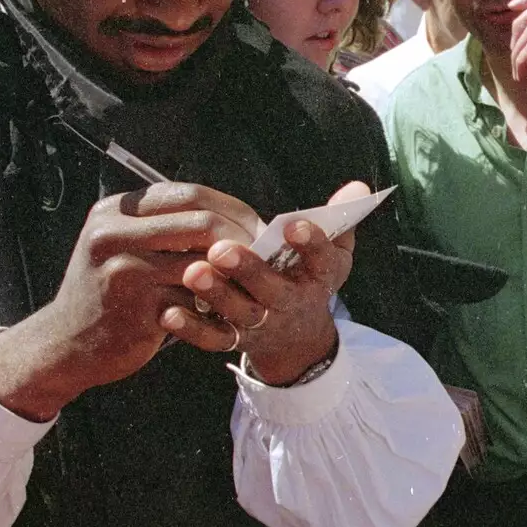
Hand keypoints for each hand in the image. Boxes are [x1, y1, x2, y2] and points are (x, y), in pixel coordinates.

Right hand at [0, 183, 264, 418]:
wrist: (65, 344)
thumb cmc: (108, 293)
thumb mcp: (121, 246)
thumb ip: (163, 228)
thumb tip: (232, 218)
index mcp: (116, 210)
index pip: (190, 194)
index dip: (232, 209)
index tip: (256, 227)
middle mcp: (114, 233)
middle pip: (202, 222)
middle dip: (241, 239)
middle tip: (263, 258)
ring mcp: (124, 269)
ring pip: (204, 263)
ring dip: (234, 277)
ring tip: (252, 286)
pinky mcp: (137, 306)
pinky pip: (195, 302)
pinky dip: (216, 310)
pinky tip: (228, 317)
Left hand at [169, 180, 367, 384]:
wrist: (297, 340)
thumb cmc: (308, 280)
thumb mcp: (333, 253)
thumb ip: (340, 219)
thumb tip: (359, 185)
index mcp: (318, 278)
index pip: (321, 259)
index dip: (310, 242)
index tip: (292, 224)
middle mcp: (290, 303)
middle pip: (270, 289)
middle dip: (247, 269)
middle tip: (222, 249)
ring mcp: (261, 324)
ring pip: (237, 312)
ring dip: (215, 294)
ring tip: (193, 273)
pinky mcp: (234, 340)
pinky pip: (212, 338)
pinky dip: (190, 329)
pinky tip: (168, 312)